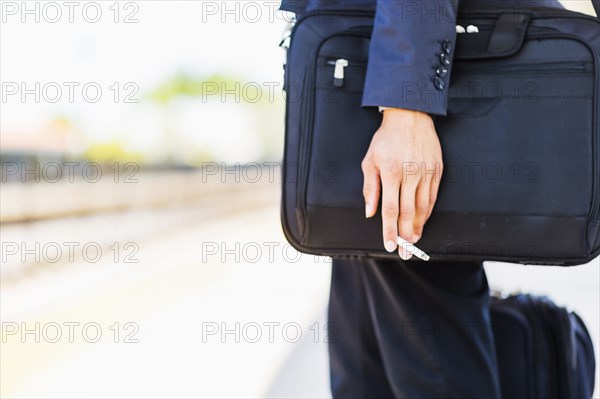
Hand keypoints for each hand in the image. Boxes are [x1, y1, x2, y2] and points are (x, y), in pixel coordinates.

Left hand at [361, 108, 442, 259]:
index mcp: (391, 172)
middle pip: (409, 212)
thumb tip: (370, 213)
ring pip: (423, 207)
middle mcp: (410, 174)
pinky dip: (428, 212)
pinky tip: (423, 221)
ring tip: (414, 240)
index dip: (390, 230)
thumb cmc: (386, 139)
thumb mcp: (370, 161)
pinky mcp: (437, 170)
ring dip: (419, 226)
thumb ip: (370, 188)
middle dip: (406, 235)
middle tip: (405, 251)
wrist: (409, 117)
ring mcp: (426, 172)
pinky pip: (433, 196)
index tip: (390, 244)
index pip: (390, 209)